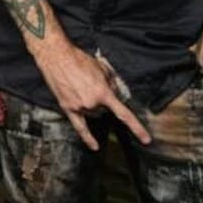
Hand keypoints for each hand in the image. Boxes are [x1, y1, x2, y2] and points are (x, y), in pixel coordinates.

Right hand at [35, 41, 149, 149]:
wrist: (57, 56)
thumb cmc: (79, 59)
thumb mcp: (102, 68)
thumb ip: (112, 84)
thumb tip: (115, 95)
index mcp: (103, 93)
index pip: (124, 114)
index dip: (137, 128)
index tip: (146, 139)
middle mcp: (92, 103)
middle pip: (105, 110)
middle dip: (104, 102)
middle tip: (93, 86)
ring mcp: (80, 107)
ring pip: (93, 114)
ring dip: (93, 107)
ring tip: (82, 89)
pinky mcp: (68, 108)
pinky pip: (80, 127)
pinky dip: (88, 138)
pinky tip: (94, 146)